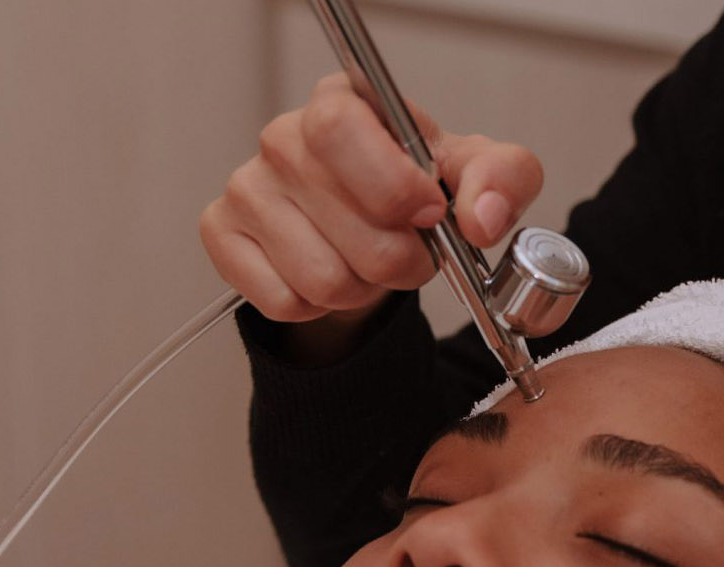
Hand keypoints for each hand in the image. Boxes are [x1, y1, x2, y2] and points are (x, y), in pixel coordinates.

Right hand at [198, 73, 543, 342]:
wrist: (372, 228)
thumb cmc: (419, 190)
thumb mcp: (476, 174)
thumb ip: (502, 180)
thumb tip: (482, 219)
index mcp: (343, 103)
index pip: (340, 129)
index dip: (391, 185)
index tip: (429, 214)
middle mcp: (284, 138)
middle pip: (348, 225)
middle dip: (399, 259)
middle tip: (411, 253)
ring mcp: (246, 187)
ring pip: (320, 276)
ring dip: (363, 288)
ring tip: (370, 264)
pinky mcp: (222, 235)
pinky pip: (284, 301)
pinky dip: (320, 306)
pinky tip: (330, 272)